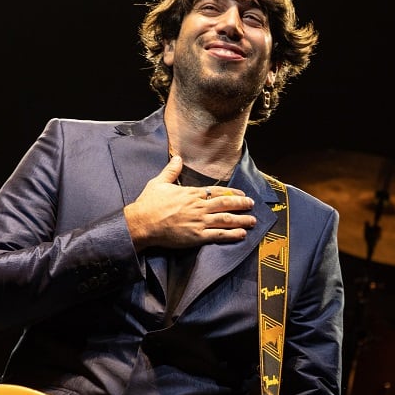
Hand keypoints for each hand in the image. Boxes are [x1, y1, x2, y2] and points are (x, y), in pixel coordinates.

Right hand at [124, 156, 255, 250]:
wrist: (142, 223)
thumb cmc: (148, 204)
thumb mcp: (159, 183)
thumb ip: (171, 171)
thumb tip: (178, 158)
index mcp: (192, 193)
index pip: (217, 191)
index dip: (232, 193)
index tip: (242, 194)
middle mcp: (199, 206)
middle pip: (226, 204)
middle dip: (242, 204)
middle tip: (252, 204)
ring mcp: (199, 221)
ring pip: (226, 219)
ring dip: (242, 219)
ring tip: (252, 221)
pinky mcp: (197, 236)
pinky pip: (219, 235)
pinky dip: (232, 234)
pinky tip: (242, 234)